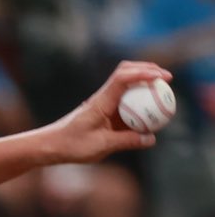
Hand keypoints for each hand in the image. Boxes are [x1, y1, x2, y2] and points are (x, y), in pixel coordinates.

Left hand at [46, 61, 174, 160]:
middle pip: (126, 72)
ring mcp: (102, 102)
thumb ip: (126, 141)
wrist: (50, 146)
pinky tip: (148, 110)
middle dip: (148, 70)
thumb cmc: (71, 145)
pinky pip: (123, 101)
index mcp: (101, 101)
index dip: (145, 73)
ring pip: (125, 84)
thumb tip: (151, 139)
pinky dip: (137, 100)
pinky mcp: (103, 111)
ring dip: (143, 82)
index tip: (163, 77)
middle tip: (167, 78)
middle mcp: (102, 97)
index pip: (124, 78)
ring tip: (162, 89)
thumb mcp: (101, 146)